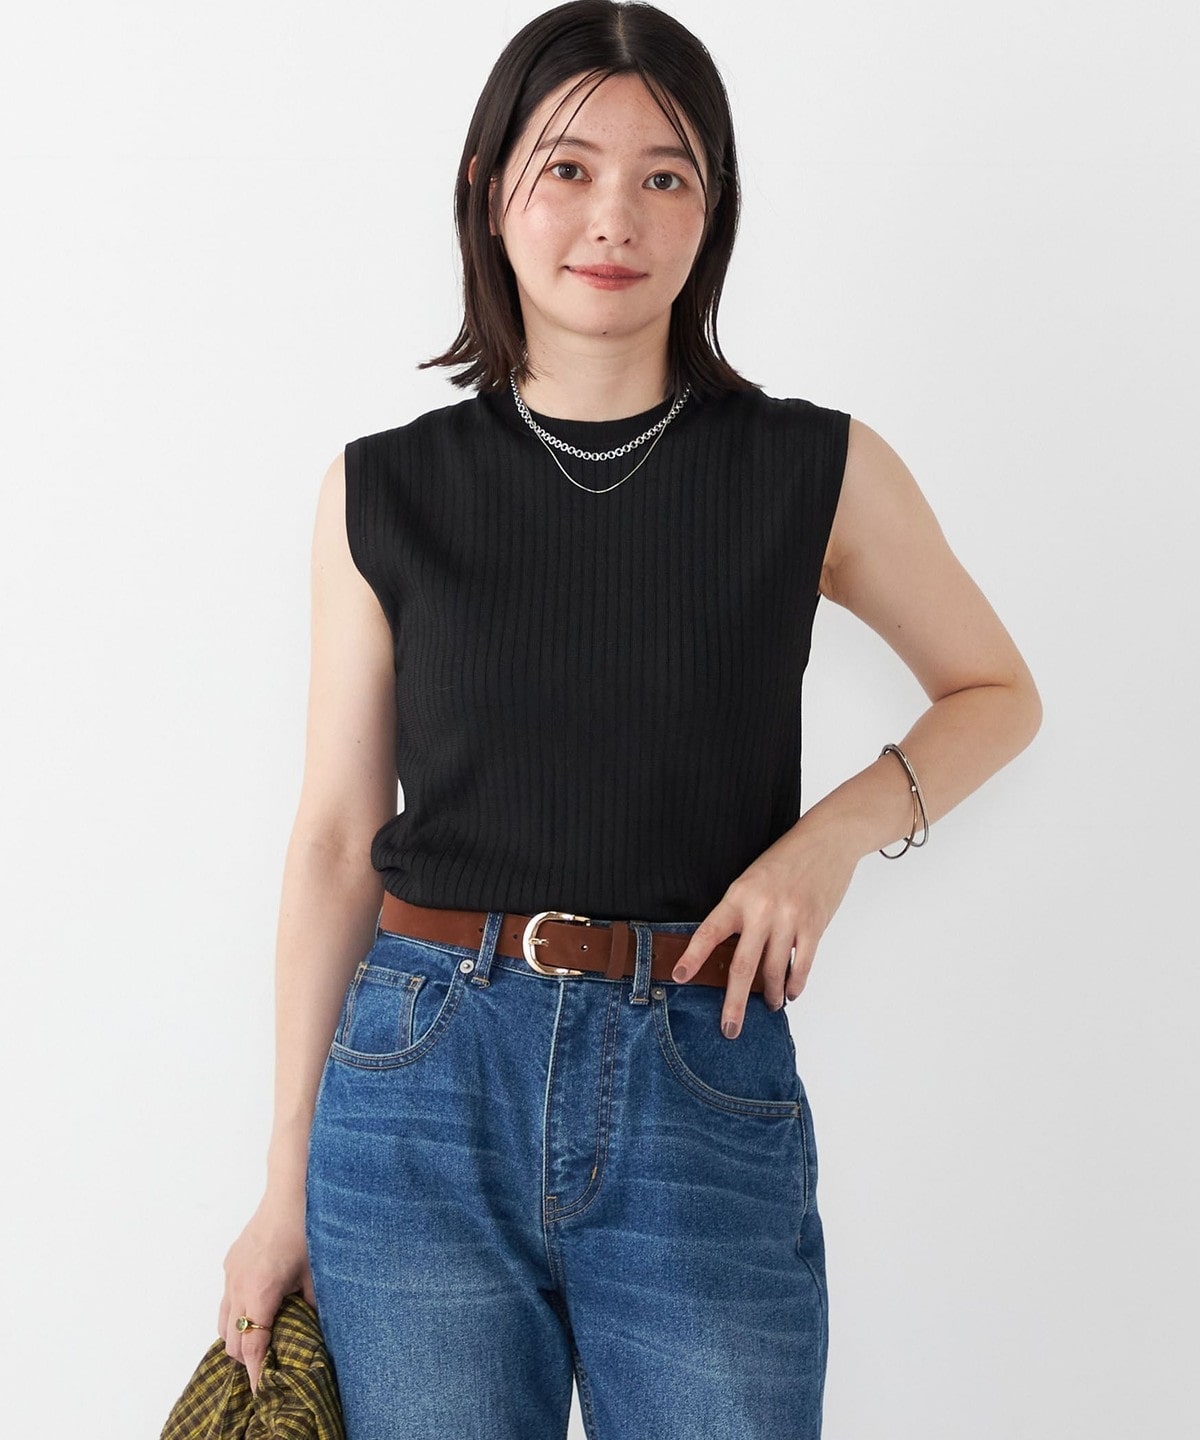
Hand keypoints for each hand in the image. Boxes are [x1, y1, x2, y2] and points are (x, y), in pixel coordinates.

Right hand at [218, 1193, 316, 1394]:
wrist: (291, 1190)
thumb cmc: (307, 1228)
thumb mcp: (315, 1274)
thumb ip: (312, 1308)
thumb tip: (314, 1332)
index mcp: (260, 1293)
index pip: (252, 1346)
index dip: (258, 1373)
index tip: (263, 1391)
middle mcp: (238, 1287)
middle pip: (233, 1342)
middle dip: (248, 1359)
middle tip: (269, 1367)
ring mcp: (230, 1274)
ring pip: (224, 1323)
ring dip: (239, 1337)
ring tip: (261, 1343)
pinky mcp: (230, 1263)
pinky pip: (226, 1300)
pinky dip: (236, 1314)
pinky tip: (256, 1311)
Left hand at [669, 819, 859, 1037]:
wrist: (826, 839)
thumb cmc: (785, 860)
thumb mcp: (752, 879)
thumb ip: (741, 913)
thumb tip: (732, 955)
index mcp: (739, 896)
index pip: (709, 932)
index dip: (693, 957)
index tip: (679, 977)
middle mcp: (761, 910)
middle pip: (743, 967)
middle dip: (734, 1003)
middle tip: (729, 1028)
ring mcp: (789, 919)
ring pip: (775, 971)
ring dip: (771, 995)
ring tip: (770, 1007)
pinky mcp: (814, 925)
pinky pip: (802, 965)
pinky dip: (796, 984)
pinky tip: (791, 994)